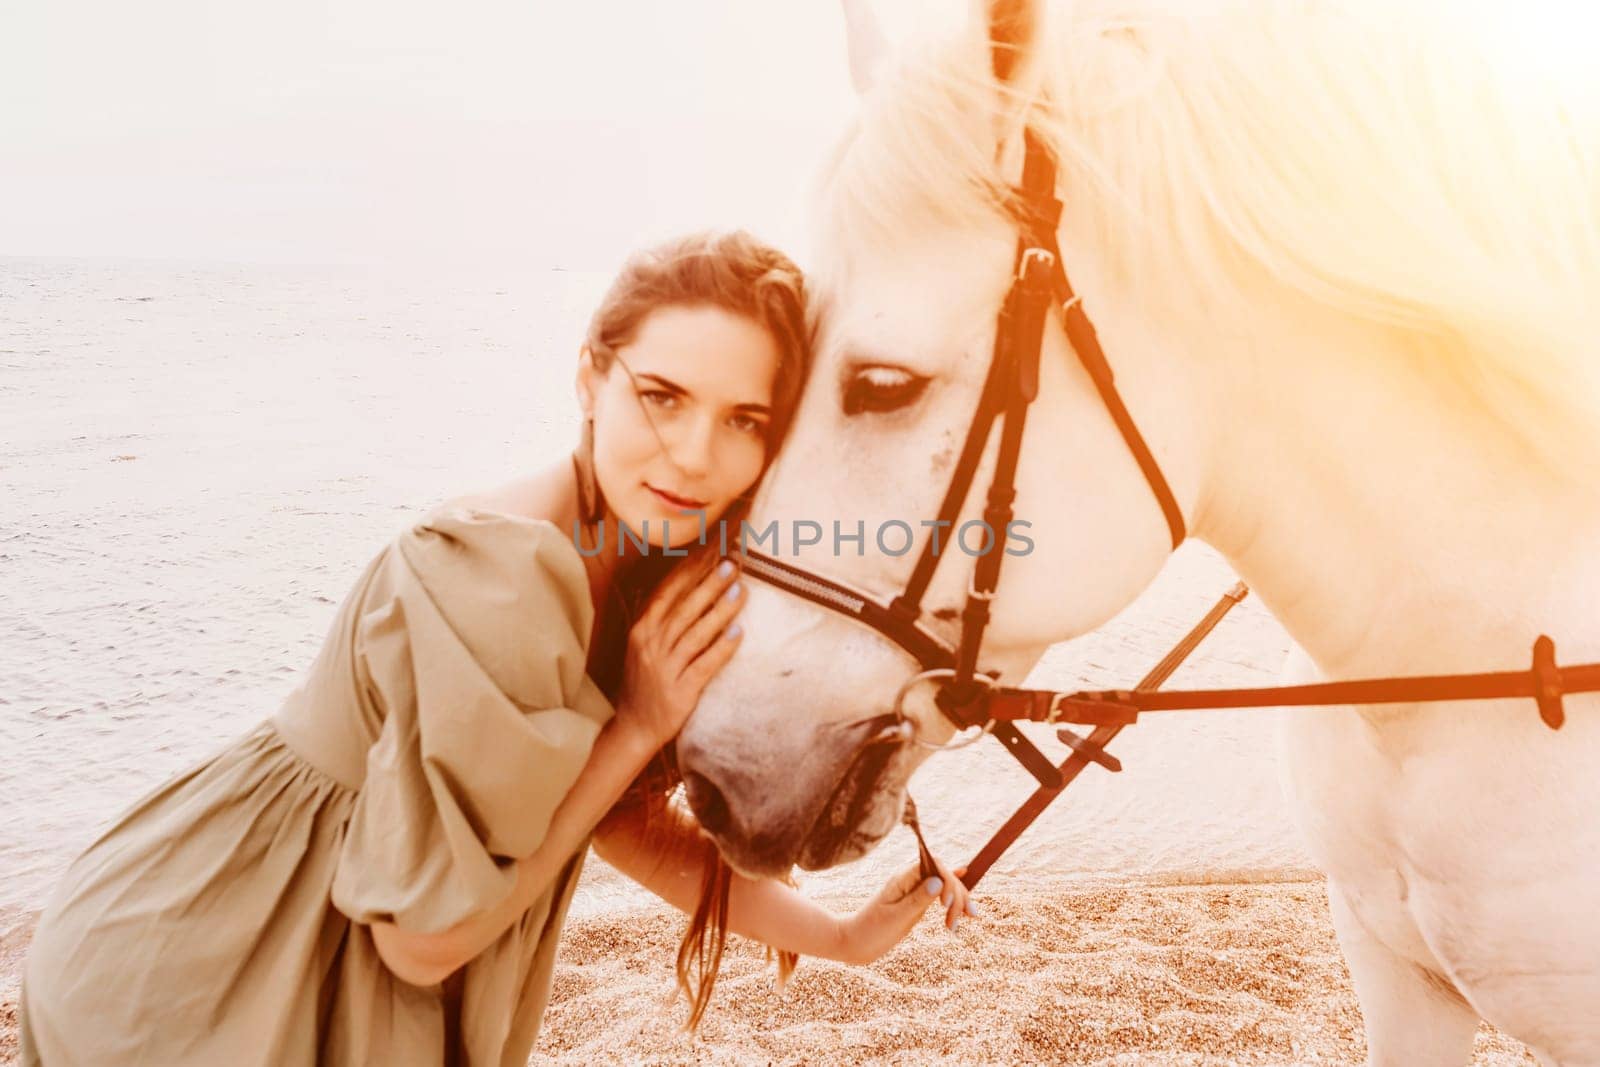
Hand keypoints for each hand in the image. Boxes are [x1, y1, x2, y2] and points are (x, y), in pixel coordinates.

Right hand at [613, 554, 744, 750]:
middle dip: (709, 583)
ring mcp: (665, 668)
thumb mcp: (643, 644)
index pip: (668, 591)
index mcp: (642, 629)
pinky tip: (739, 632)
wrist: (634, 726)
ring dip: (720, 610)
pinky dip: (722, 648)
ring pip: (697, 633)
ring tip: (740, 590)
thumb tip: (686, 581)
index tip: (711, 548)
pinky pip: (705, 665)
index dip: (690, 569)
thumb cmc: (644, 680)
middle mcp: (651, 644)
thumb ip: (661, 615)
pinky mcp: (681, 691)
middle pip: (684, 607)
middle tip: (732, 563)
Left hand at [835, 855, 976, 965]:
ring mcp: (914, 891)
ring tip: (970, 918)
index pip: (933, 865)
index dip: (947, 880)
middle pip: (943, 875)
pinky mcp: (917, 903)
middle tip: (962, 919)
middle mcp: (910, 880)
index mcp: (902, 879)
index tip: (947, 904)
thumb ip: (917, 900)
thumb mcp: (895, 918)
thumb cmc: (870, 931)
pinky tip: (965, 899)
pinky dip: (954, 900)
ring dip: (959, 900)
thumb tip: (939, 881)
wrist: (855, 943)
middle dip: (958, 893)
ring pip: (945, 886)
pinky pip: (939, 895)